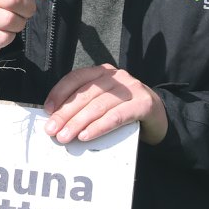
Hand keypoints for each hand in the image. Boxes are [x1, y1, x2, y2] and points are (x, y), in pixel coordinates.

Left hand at [43, 64, 167, 144]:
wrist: (161, 118)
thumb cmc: (125, 111)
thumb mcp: (104, 103)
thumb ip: (85, 105)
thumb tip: (57, 120)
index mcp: (103, 72)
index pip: (76, 78)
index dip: (59, 93)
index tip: (47, 110)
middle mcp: (117, 77)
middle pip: (85, 94)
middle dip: (65, 113)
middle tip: (51, 130)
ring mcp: (132, 89)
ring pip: (98, 106)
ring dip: (78, 123)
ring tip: (65, 137)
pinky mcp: (143, 104)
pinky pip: (116, 117)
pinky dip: (99, 127)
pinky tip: (86, 136)